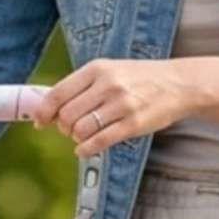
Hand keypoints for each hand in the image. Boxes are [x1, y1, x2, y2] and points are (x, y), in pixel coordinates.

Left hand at [39, 60, 193, 157]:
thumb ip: (81, 86)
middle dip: (62, 127)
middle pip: (66, 115)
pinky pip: (99, 142)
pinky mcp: (133, 124)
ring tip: (83, 136)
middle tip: (69, 130)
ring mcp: (121, 104)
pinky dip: (85, 150)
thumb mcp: (110, 71)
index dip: (43, 112)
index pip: (58, 93)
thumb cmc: (138, 79)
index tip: (39, 122)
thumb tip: (48, 108)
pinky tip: (84, 150)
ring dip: (76, 138)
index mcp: (97, 69)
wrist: (178, 83)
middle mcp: (107, 84)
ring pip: (80, 130)